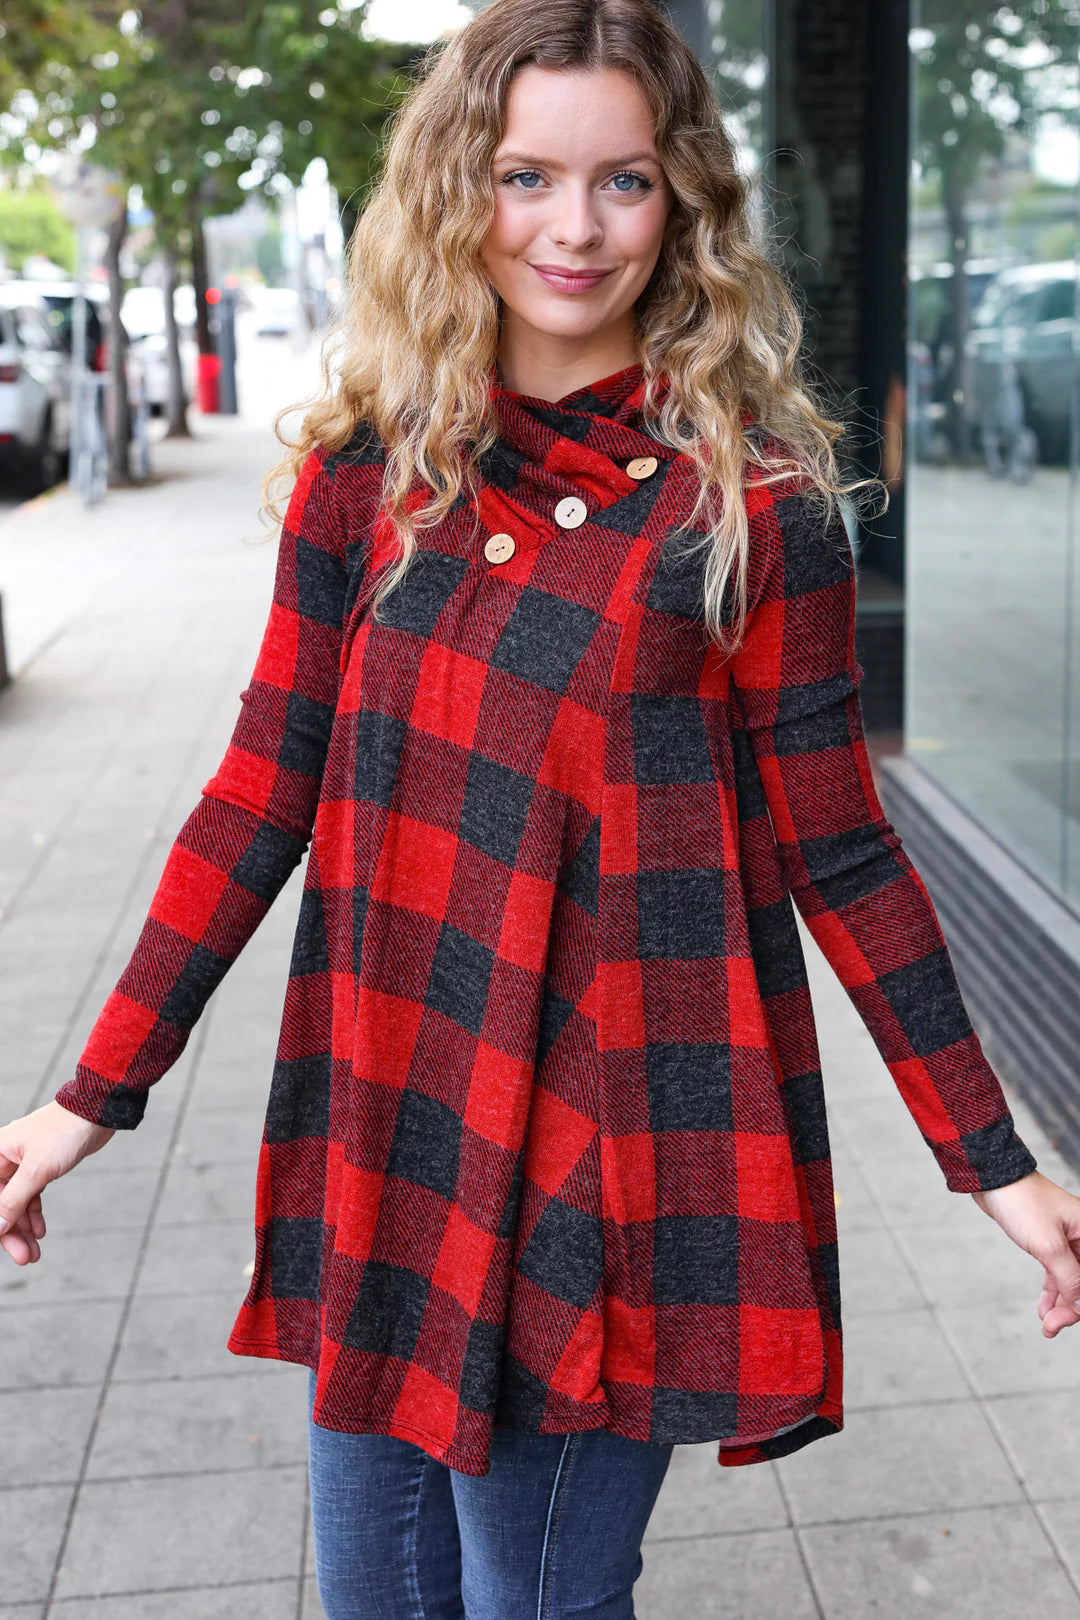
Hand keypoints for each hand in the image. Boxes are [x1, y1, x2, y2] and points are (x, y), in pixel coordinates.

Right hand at [0, 1100, 115, 1265]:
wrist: (97, 1112)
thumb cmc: (64, 1132)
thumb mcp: (37, 1170)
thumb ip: (14, 1200)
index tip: (6, 1246)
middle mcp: (5, 1159)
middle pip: (2, 1204)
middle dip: (11, 1233)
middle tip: (25, 1258)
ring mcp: (23, 1163)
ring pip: (17, 1203)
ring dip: (24, 1228)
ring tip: (34, 1253)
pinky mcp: (41, 1166)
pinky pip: (31, 1196)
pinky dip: (34, 1214)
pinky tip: (39, 1232)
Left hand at [972, 1169, 1079, 1337]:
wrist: (993, 1180)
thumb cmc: (1023, 1204)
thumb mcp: (1049, 1246)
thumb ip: (1070, 1278)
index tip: (1069, 1320)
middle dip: (1073, 1308)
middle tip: (1051, 1327)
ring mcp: (1068, 1240)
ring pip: (1072, 1280)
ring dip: (1062, 1304)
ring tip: (1047, 1325)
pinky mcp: (1050, 1242)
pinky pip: (1058, 1273)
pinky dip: (1053, 1292)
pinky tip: (1044, 1310)